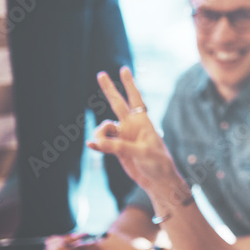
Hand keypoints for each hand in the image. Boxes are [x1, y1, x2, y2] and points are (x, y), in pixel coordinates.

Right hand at [88, 67, 183, 197]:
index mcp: (142, 122)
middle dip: (109, 89)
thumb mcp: (142, 153)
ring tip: (101, 145)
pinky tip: (92, 145)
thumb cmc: (157, 163)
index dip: (129, 84)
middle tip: (100, 73)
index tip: (124, 69)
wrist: (157, 180)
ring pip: (104, 128)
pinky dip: (96, 144)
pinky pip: (101, 143)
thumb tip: (98, 143)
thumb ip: (120, 146)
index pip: (135, 99)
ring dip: (100, 134)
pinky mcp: (116, 150)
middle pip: (117, 103)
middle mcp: (131, 126)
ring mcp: (123, 137)